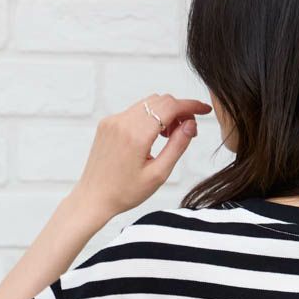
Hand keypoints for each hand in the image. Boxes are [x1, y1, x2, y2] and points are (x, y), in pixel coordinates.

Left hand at [71, 93, 212, 227]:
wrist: (93, 198)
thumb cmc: (125, 192)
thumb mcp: (158, 174)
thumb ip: (177, 146)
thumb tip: (191, 124)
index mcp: (136, 135)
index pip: (170, 106)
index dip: (191, 105)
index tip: (205, 110)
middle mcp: (122, 122)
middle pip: (160, 100)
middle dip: (179, 110)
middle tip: (189, 131)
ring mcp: (113, 120)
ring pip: (148, 103)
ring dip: (165, 113)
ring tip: (171, 137)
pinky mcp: (107, 123)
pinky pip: (135, 111)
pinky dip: (150, 117)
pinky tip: (154, 137)